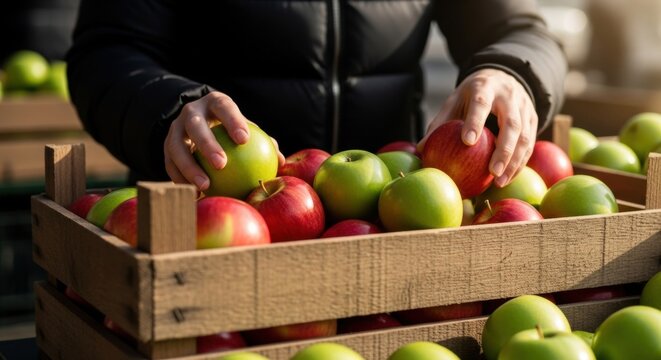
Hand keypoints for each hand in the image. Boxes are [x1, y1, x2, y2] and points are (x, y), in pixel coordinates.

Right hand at [164, 91, 284, 190]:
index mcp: (214, 102)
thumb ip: (262, 141)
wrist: (198, 123)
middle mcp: (191, 112)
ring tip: (205, 186)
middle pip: (195, 126)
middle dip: (207, 144)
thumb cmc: (231, 128)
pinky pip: (170, 164)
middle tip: (222, 164)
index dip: (232, 121)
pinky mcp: (165, 146)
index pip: (224, 107)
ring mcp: (175, 128)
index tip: (244, 139)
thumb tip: (281, 161)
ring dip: (189, 167)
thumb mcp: (244, 128)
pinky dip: (180, 178)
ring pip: (177, 147)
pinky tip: (194, 195)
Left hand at [420, 68, 537, 186]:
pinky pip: (530, 143)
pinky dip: (520, 162)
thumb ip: (439, 124)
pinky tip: (508, 177)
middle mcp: (509, 96)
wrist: (502, 78)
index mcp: (485, 87)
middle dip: (503, 149)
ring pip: (524, 136)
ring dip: (514, 161)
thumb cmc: (470, 96)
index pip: (481, 104)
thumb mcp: (454, 102)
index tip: (467, 142)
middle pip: (511, 123)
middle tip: (492, 172)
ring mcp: (524, 107)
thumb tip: (420, 149)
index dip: (475, 122)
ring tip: (499, 181)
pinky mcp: (534, 119)